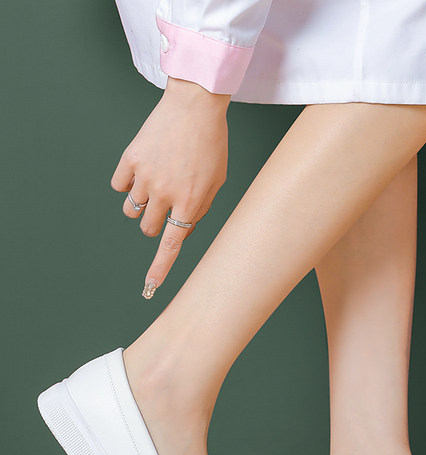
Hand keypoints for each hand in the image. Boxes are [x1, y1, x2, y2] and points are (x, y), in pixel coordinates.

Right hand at [110, 77, 230, 297]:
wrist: (195, 105)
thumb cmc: (212, 145)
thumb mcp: (217, 181)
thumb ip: (200, 209)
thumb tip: (182, 230)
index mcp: (190, 202)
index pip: (172, 244)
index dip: (160, 268)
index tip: (149, 287)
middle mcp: (165, 194)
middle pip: (147, 228)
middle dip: (154, 222)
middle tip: (165, 203)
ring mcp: (145, 176)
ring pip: (130, 210)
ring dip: (140, 205)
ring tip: (154, 184)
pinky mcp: (130, 159)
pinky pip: (118, 186)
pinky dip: (127, 183)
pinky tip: (142, 168)